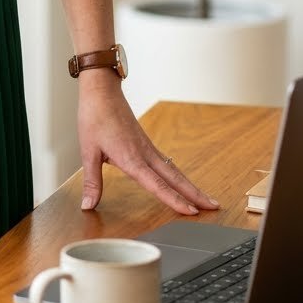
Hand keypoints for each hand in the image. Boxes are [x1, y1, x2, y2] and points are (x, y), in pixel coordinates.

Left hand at [76, 71, 219, 215]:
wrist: (102, 90)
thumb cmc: (95, 116)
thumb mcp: (88, 151)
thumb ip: (92, 182)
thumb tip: (88, 205)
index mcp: (131, 158)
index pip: (157, 184)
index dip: (175, 200)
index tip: (192, 212)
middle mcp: (145, 153)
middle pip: (175, 178)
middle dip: (196, 194)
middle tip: (215, 206)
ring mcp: (148, 147)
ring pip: (174, 170)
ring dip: (190, 185)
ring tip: (206, 198)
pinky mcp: (146, 143)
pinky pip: (167, 162)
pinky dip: (178, 175)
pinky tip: (181, 181)